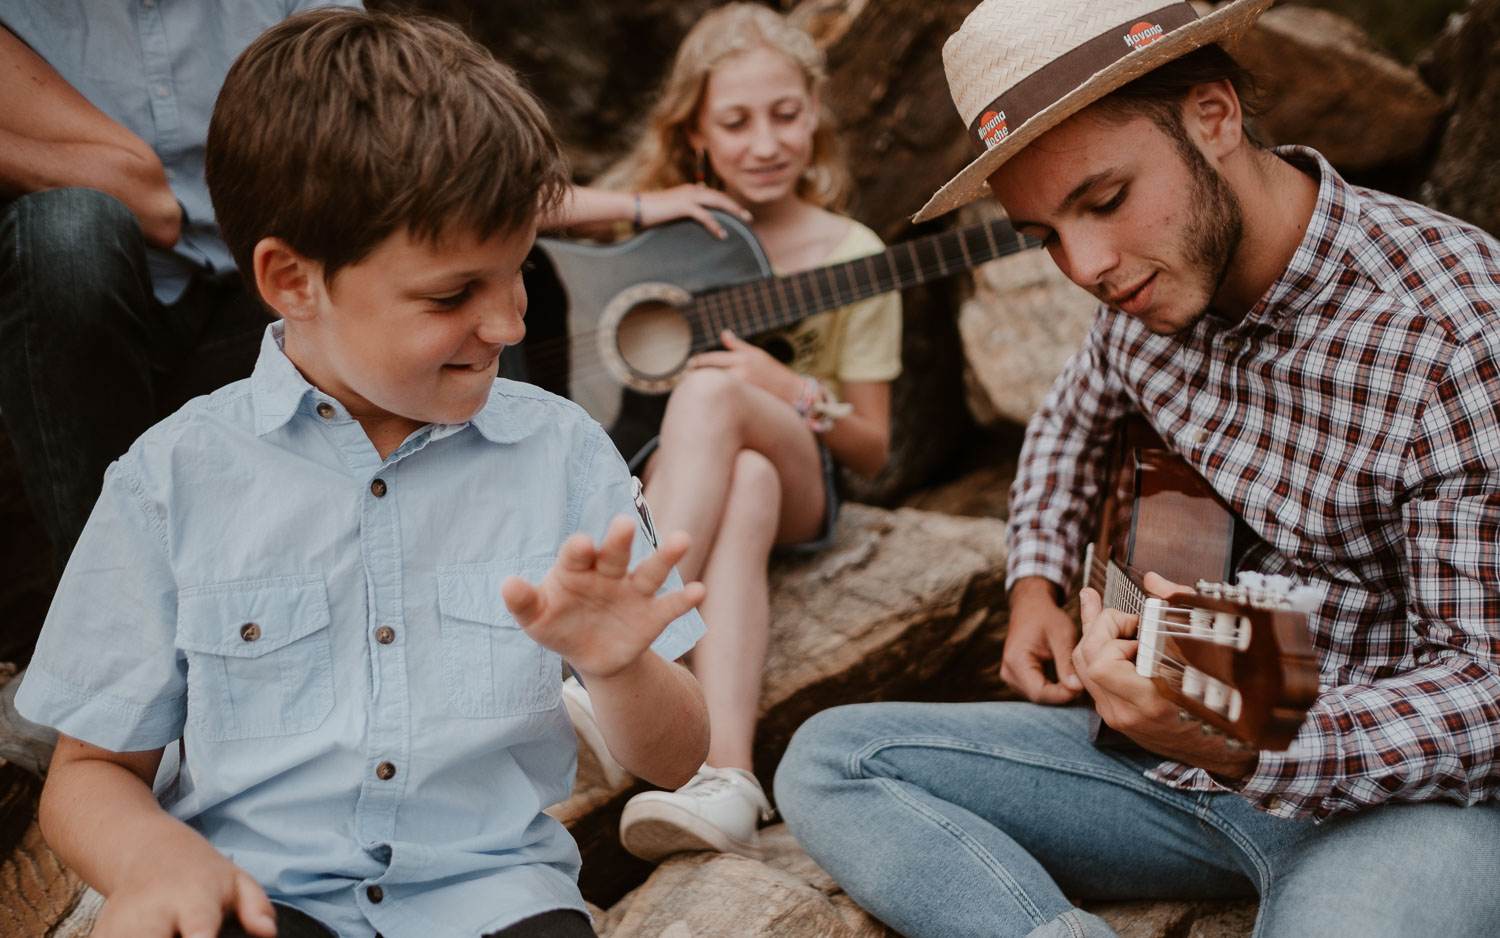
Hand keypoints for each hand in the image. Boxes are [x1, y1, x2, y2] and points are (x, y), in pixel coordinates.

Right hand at [92, 849, 273, 937]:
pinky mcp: (102, 935)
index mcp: (194, 896)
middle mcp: (154, 912)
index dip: (199, 937)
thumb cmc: (199, 872)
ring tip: (165, 934)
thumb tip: (268, 931)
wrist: (144, 850)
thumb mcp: (236, 880)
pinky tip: (143, 937)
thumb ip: (255, 906)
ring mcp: (122, 926)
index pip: (198, 923)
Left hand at [502, 515, 704, 680]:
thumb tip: (507, 584)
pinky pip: (670, 605)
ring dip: (666, 555)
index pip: (577, 555)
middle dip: (619, 540)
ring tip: (683, 539)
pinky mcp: (653, 615)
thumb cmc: (559, 624)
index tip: (581, 544)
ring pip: (651, 570)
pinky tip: (699, 590)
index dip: (578, 549)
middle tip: (623, 524)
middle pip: (615, 553)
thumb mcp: (536, 618)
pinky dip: (684, 598)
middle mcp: (608, 573)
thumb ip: (523, 601)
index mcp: (577, 569)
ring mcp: (633, 592)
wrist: (591, 653)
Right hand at [639, 184, 752, 238]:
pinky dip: (715, 225)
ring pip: (718, 202)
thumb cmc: (650, 211)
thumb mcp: (670, 211)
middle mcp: (692, 190)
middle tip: (749, 217)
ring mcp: (688, 197)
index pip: (714, 195)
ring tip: (744, 222)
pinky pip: (705, 216)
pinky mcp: (683, 206)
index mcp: (690, 190)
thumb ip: (682, 213)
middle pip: (720, 197)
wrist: (635, 206)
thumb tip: (689, 222)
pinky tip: (722, 234)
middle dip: (736, 206)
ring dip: (733, 211)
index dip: (727, 204)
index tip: (738, 213)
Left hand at [689, 330, 803, 401]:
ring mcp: (743, 388)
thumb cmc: (775, 373)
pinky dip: (715, 399)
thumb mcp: (757, 354)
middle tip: (685, 377)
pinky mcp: (746, 401)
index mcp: (744, 358)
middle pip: (711, 374)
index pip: (713, 359)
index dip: (698, 361)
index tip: (690, 364)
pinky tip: (708, 401)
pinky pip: (725, 399)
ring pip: (717, 387)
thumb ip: (738, 345)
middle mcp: (743, 372)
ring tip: (692, 390)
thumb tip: (724, 332)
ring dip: (704, 388)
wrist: (794, 393)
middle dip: (696, 375)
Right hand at [1001, 577, 1083, 702]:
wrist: (1031, 606)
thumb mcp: (1062, 636)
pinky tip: (1067, 678)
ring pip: (1039, 696)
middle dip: (1063, 694)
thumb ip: (1067, 663)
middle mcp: (1009, 673)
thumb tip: (1076, 689)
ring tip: (1076, 678)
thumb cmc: (1047, 617)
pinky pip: (1037, 690)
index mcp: (1016, 661)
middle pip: (1039, 697)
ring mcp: (1010, 677)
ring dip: (1059, 692)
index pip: (1040, 693)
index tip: (1083, 686)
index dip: (1063, 695)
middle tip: (1084, 682)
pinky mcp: (1017, 678)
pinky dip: (1053, 688)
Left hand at [1073, 572, 1258, 776]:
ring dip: (1097, 639)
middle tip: (1130, 622)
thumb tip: (1154, 581)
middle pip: (1085, 658)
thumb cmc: (1222, 700)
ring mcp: (1116, 716)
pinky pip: (1091, 680)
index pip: (1101, 661)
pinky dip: (1099, 655)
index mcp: (1149, 699)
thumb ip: (1179, 608)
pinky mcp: (1114, 716)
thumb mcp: (1207, 652)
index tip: (1138, 624)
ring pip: (1082, 668)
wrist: (1221, 750)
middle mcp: (1125, 711)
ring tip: (1124, 626)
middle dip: (1100, 628)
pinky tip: (1114, 639)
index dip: (1111, 632)